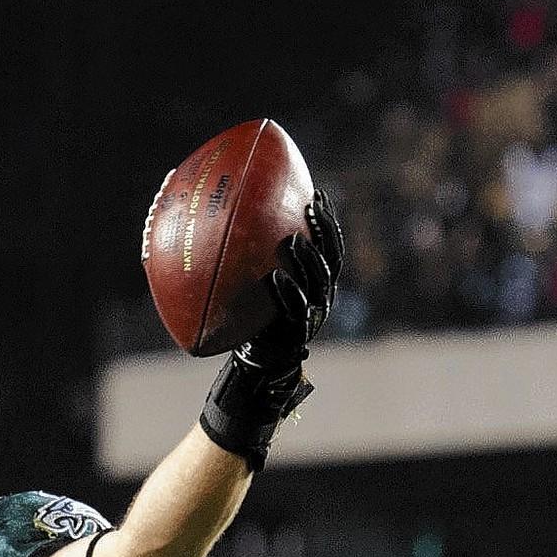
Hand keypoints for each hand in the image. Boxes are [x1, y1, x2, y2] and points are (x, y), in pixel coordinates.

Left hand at [245, 190, 344, 371]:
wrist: (261, 362)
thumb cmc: (256, 320)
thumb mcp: (258, 288)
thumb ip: (255, 263)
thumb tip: (227, 229)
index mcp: (317, 282)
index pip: (329, 245)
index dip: (327, 221)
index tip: (318, 194)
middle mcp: (321, 295)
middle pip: (330, 257)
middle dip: (323, 231)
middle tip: (309, 207)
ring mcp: (312, 314)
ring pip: (318, 281)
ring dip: (307, 258)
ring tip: (293, 239)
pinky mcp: (298, 333)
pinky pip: (295, 310)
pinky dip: (286, 292)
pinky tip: (273, 276)